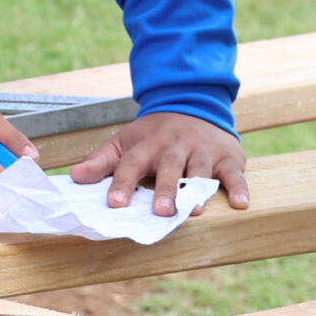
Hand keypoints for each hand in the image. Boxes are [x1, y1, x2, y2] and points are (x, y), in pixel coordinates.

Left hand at [69, 111, 250, 217]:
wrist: (194, 103)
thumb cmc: (154, 135)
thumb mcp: (125, 141)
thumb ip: (102, 160)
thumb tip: (74, 177)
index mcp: (147, 144)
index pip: (131, 163)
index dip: (122, 183)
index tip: (114, 204)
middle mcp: (175, 145)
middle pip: (168, 167)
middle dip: (165, 189)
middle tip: (161, 212)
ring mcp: (202, 150)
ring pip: (200, 170)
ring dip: (198, 190)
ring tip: (195, 211)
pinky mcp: (227, 156)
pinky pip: (233, 172)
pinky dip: (239, 187)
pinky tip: (241, 204)